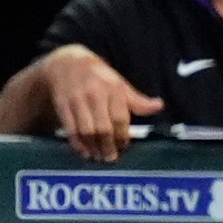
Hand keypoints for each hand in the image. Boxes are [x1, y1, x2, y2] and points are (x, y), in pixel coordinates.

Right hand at [42, 46, 163, 162]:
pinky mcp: (62, 106)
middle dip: (108, 145)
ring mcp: (77, 100)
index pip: (120, 117)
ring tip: (99, 157)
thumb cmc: (100, 79)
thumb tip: (159, 106)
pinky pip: (70, 129)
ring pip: (85, 130)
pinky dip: (78, 143)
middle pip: (102, 127)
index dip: (122, 135)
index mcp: (113, 89)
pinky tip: (84, 151)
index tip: (124, 146)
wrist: (67, 65)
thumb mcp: (120, 85)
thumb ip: (137, 100)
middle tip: (111, 158)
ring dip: (93, 147)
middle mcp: (94, 94)